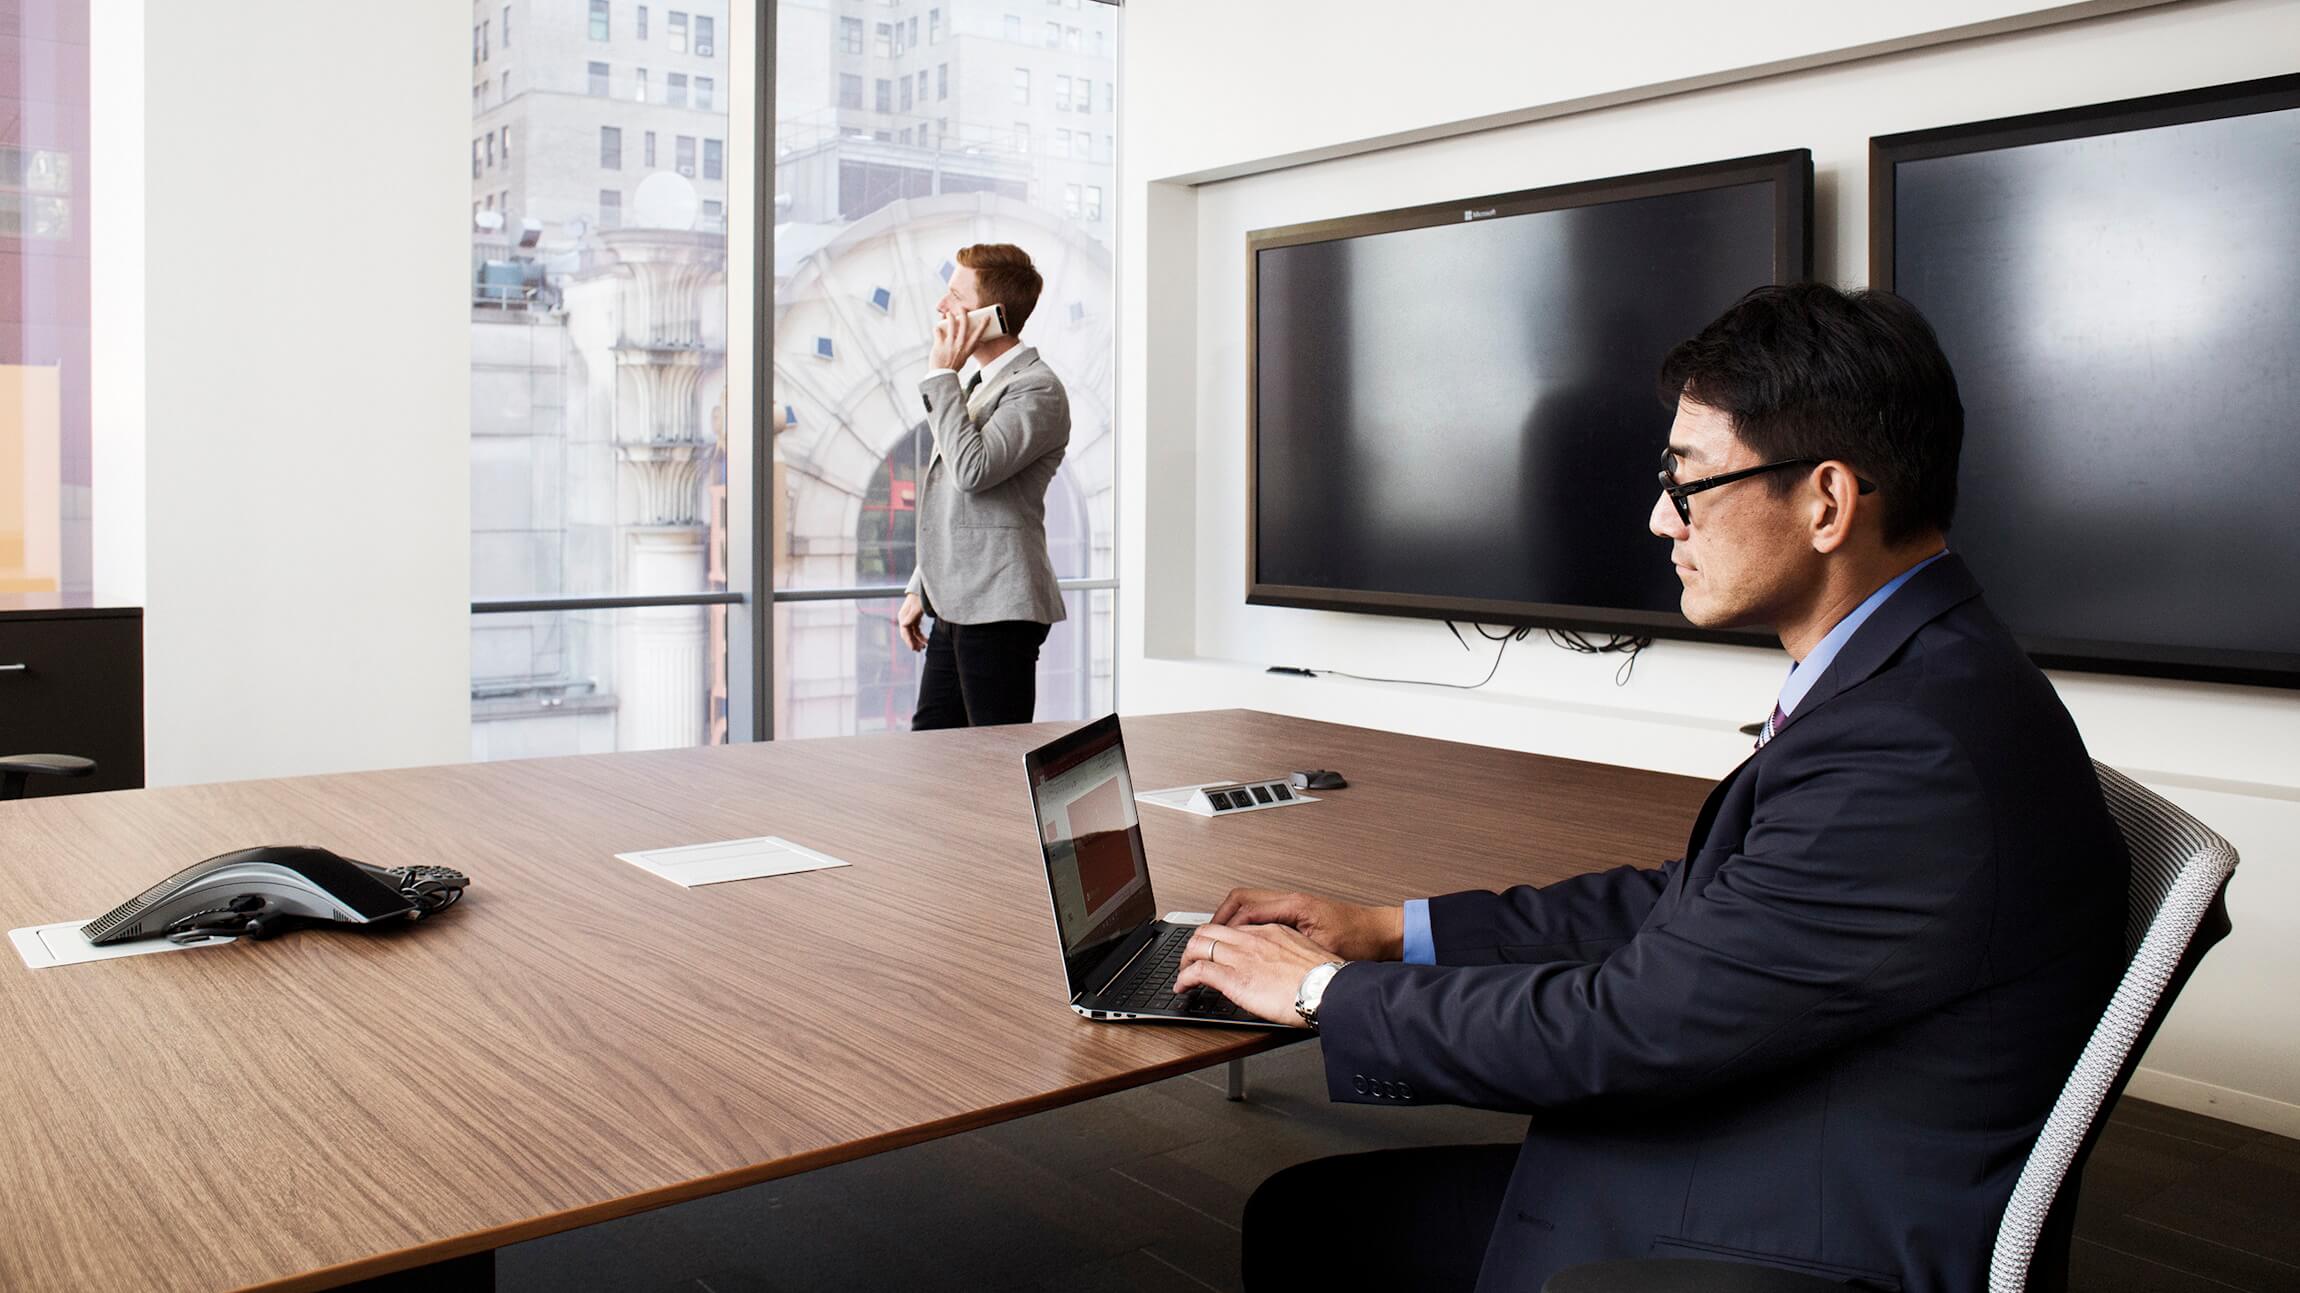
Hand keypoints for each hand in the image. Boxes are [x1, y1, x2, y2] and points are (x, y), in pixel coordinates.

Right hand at [897, 594, 927, 651]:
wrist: (923, 588)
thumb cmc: (920, 597)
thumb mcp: (917, 607)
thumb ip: (911, 616)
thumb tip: (904, 625)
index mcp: (904, 616)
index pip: (904, 631)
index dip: (909, 641)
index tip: (914, 649)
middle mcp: (905, 618)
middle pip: (907, 634)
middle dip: (913, 643)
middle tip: (920, 650)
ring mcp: (909, 618)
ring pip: (912, 633)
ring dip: (917, 640)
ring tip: (924, 647)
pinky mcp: (915, 618)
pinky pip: (916, 630)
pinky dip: (920, 636)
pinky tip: (925, 640)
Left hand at [929, 307, 992, 370]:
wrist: (942, 375)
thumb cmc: (953, 366)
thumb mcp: (965, 358)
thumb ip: (970, 349)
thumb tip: (978, 342)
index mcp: (968, 349)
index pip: (978, 335)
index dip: (983, 325)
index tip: (987, 317)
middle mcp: (960, 345)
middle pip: (964, 325)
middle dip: (964, 314)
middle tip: (962, 308)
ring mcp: (949, 344)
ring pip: (951, 325)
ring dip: (950, 317)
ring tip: (949, 314)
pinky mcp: (939, 344)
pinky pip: (938, 331)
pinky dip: (937, 328)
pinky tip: (937, 329)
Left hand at [1174, 923, 1333, 1027]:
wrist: (1328, 989)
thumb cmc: (1323, 979)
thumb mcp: (1304, 956)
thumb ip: (1285, 955)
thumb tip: (1280, 968)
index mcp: (1270, 932)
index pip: (1233, 928)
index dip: (1217, 939)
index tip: (1214, 949)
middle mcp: (1252, 940)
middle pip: (1209, 931)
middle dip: (1195, 945)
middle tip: (1191, 960)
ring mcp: (1241, 957)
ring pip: (1198, 946)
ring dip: (1185, 960)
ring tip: (1182, 973)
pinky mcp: (1233, 977)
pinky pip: (1198, 971)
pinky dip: (1184, 978)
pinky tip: (1182, 986)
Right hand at [1210, 888, 1403, 961]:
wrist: (1382, 933)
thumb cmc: (1360, 940)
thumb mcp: (1322, 949)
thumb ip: (1290, 948)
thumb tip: (1260, 954)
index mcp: (1294, 905)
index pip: (1246, 907)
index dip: (1224, 925)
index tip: (1210, 940)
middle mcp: (1291, 900)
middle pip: (1241, 899)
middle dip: (1220, 916)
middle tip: (1205, 936)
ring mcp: (1293, 905)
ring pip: (1250, 903)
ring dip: (1232, 918)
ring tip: (1219, 937)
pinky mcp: (1297, 914)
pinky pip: (1263, 911)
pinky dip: (1247, 922)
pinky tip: (1244, 938)